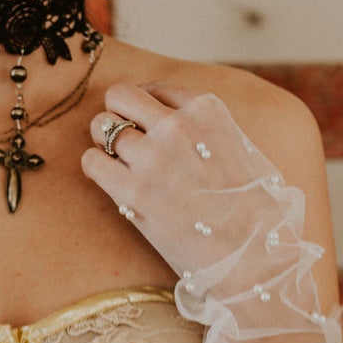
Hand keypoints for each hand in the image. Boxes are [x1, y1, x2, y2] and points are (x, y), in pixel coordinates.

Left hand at [82, 81, 318, 315]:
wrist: (249, 254)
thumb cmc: (251, 208)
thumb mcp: (242, 149)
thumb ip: (210, 128)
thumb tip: (180, 120)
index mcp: (208, 110)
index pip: (156, 88)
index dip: (145, 105)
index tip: (144, 123)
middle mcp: (177, 127)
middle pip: (120, 96)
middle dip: (116, 114)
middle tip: (121, 138)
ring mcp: (152, 158)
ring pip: (101, 127)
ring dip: (104, 143)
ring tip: (117, 163)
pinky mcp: (132, 192)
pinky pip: (91, 161)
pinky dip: (95, 167)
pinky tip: (110, 180)